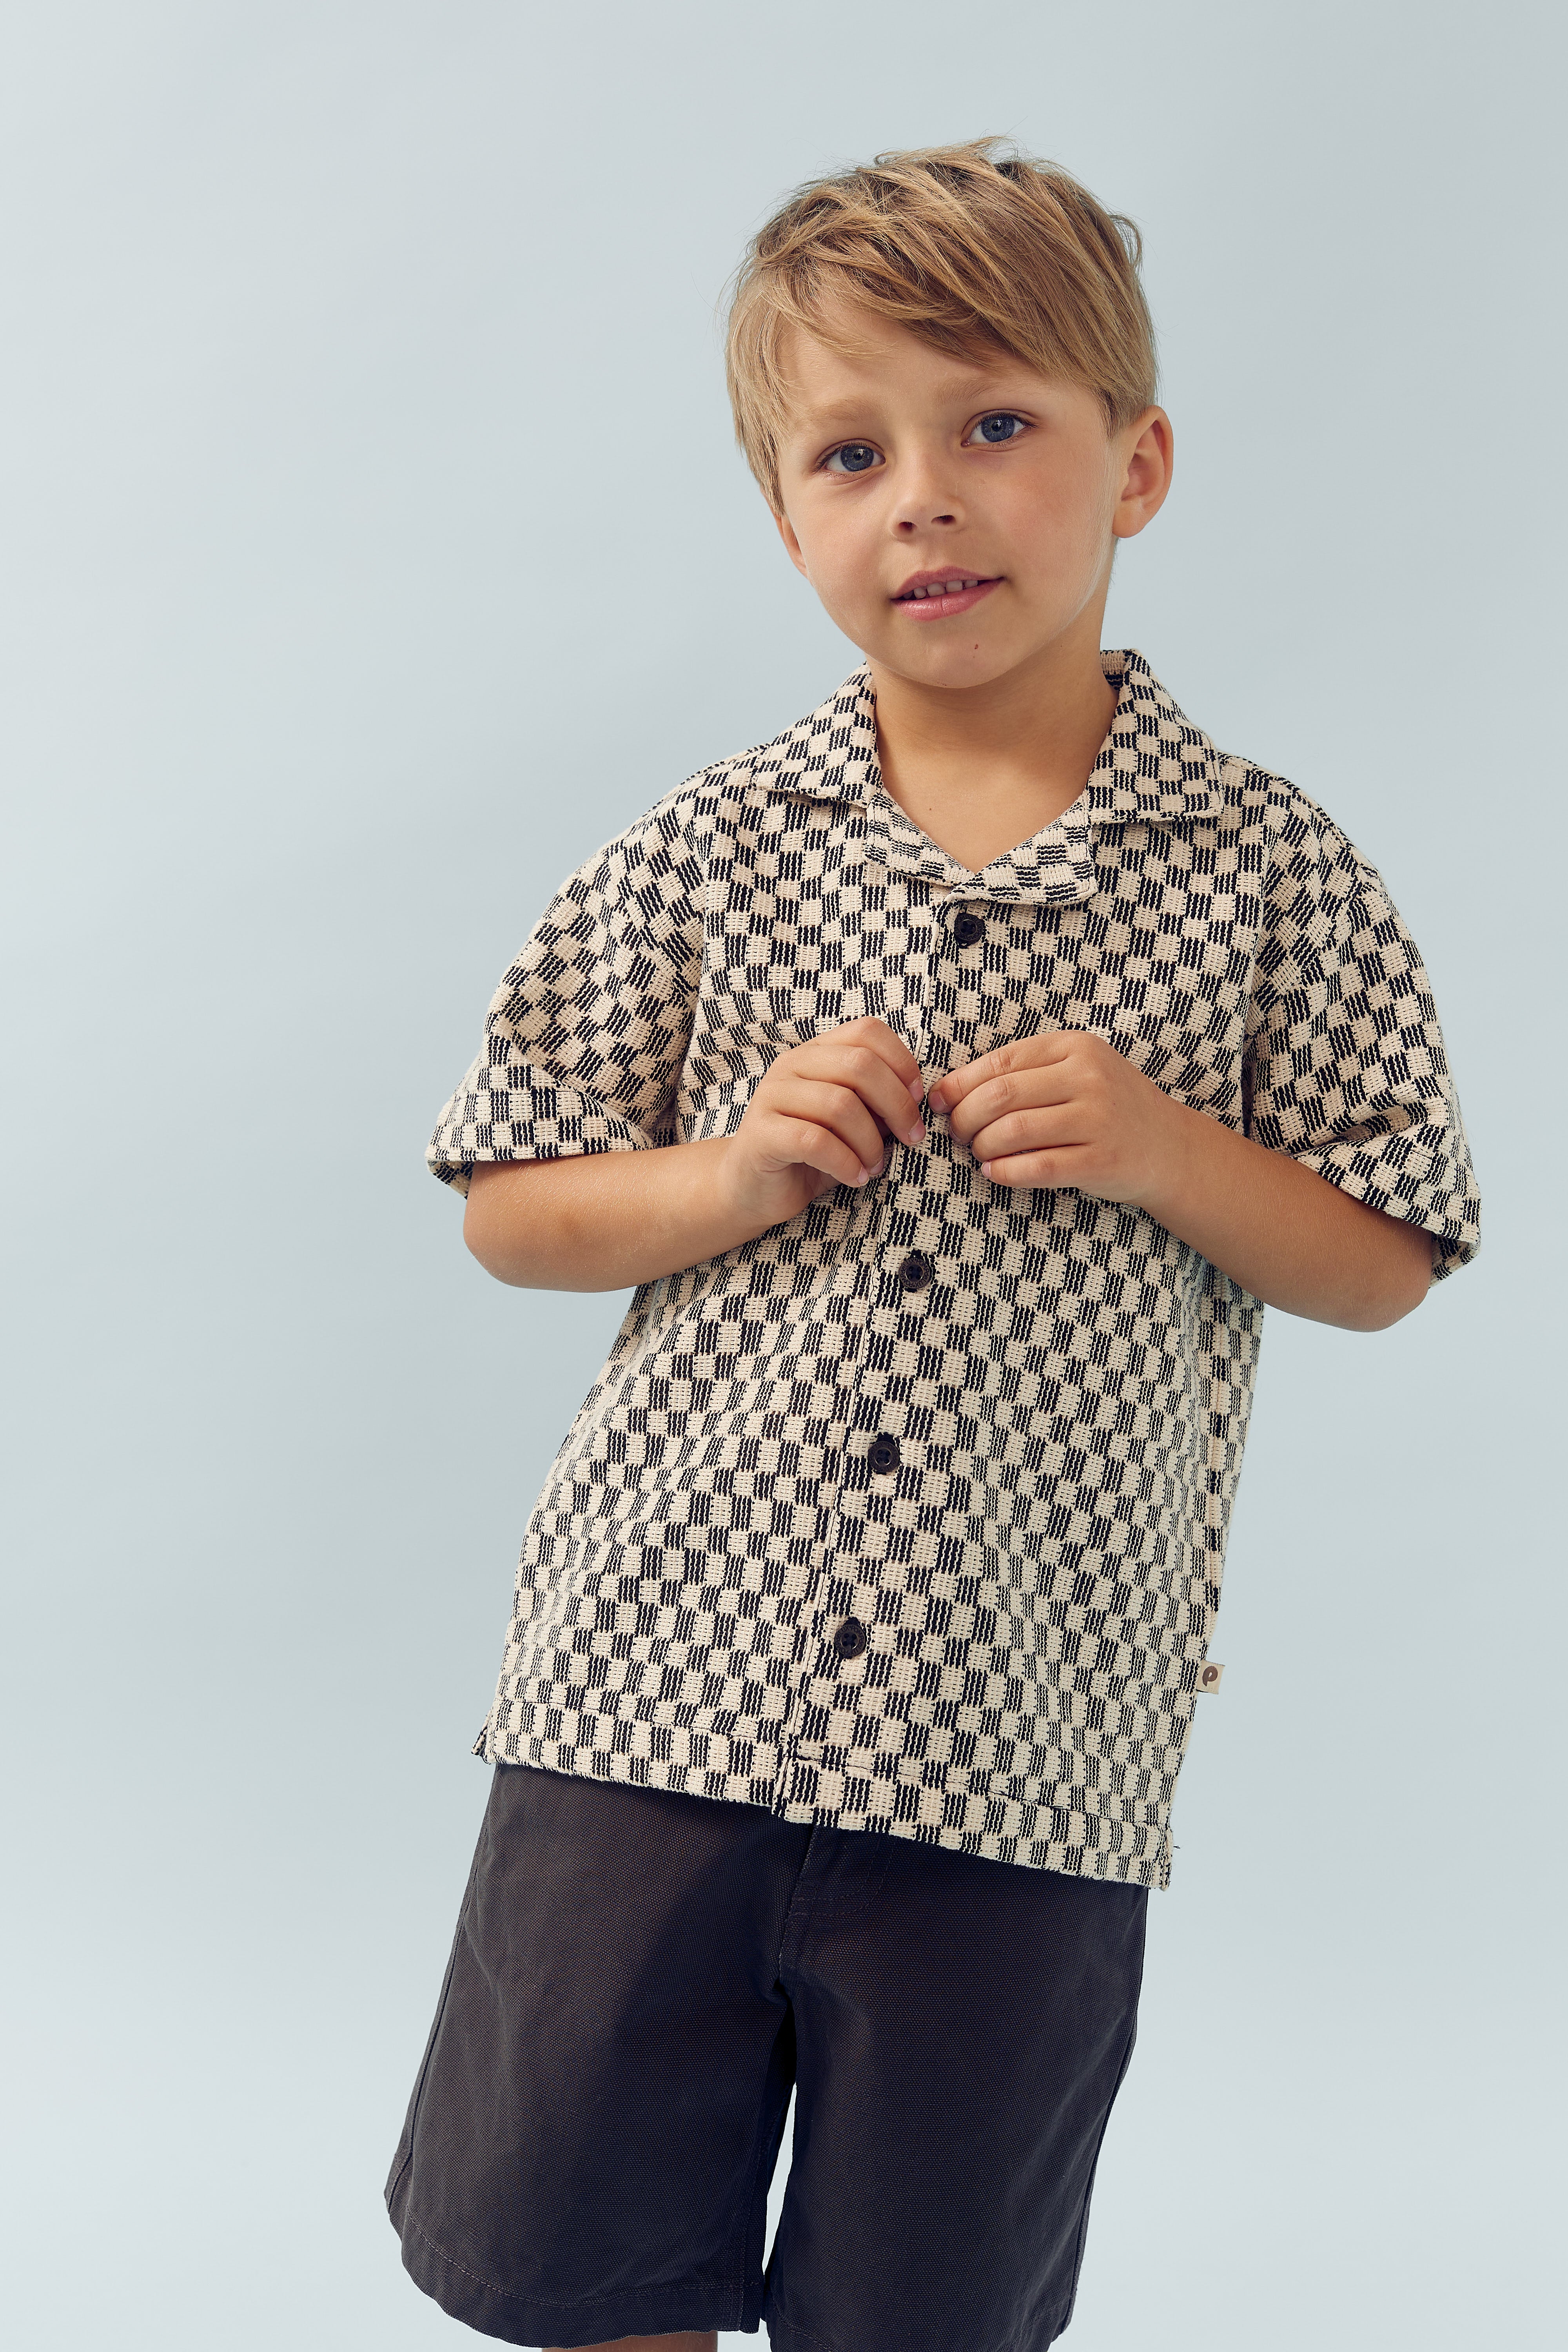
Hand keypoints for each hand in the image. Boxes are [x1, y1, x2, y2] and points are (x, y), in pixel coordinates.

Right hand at [718, 1017, 925, 1230]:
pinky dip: (846, 1163)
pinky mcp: (761, 1134)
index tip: (918, 1099)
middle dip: (897, 1105)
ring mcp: (771, 1097)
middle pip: (860, 1065)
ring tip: (875, 1166)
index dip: (902, 1062)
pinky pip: (815, 1142)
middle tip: (911, 1138)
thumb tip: (916, 1101)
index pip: (867, 1031)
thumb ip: (876, 1102)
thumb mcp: (851, 1122)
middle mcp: (791, 1066)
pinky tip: (855, 1178)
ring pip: (840, 1105)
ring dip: (871, 1142)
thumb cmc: (811, 1154)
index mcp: (816, 1053)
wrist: (754, 1190)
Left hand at [927, 1028, 1187, 1205]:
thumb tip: (948, 1091)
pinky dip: (1005, 1171)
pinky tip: (994, 1172)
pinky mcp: (1101, 1160)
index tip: (939, 1102)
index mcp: (1075, 1047)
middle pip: (1000, 1096)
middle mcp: (1088, 1077)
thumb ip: (1024, 1073)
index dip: (959, 1084)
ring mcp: (1097, 1119)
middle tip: (957, 1134)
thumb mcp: (1075, 1072)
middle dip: (964, 1118)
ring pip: (1014, 1131)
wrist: (1169, 1147)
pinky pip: (1037, 1166)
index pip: (1000, 1062)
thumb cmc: (1107, 1108)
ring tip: (979, 1153)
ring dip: (982, 1146)